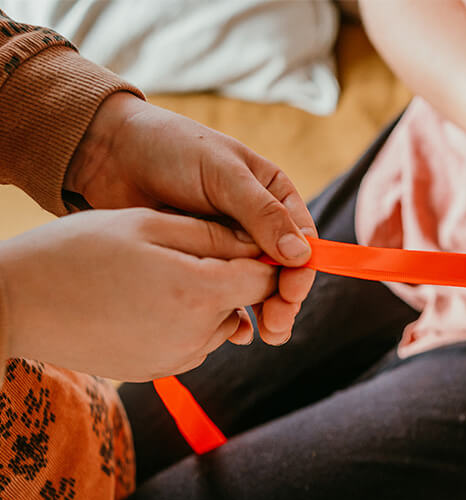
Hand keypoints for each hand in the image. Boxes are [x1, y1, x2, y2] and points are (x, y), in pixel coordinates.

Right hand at [0, 208, 277, 380]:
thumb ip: (213, 236)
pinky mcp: (159, 371)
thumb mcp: (146, 225)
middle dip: (228, 276)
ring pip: (220, 322)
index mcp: (197, 293)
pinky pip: (193, 341)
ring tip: (154, 276)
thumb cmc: (76, 252)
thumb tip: (262, 246)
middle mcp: (196, 335)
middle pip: (243, 303)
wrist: (14, 305)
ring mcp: (177, 359)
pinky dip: (183, 320)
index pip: (265, 280)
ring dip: (204, 299)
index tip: (244, 239)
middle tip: (181, 251)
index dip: (263, 257)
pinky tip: (142, 301)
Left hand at [64, 93, 315, 344]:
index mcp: (274, 196)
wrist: (113, 154)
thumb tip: (301, 255)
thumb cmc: (172, 149)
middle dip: (285, 300)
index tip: (290, 292)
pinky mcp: (201, 263)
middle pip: (284, 271)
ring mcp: (229, 247)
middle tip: (276, 324)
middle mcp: (258, 225)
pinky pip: (225, 293)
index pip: (302, 240)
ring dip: (265, 313)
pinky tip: (234, 332)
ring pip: (257, 287)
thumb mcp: (223, 175)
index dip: (301, 270)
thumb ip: (262, 213)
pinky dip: (233, 315)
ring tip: (264, 335)